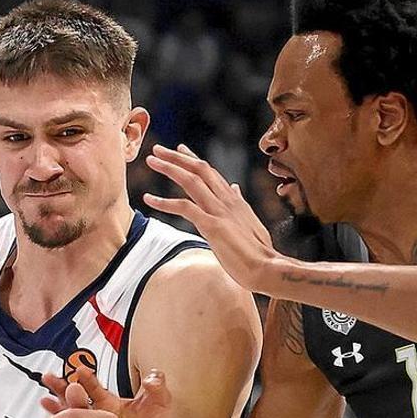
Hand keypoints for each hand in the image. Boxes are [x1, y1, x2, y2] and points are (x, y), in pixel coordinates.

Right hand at [36, 367, 171, 417]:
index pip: (94, 386)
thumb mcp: (160, 403)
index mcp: (110, 401)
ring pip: (69, 414)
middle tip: (49, 377)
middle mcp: (97, 413)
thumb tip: (152, 376)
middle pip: (74, 398)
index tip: (80, 370)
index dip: (86, 378)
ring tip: (45, 400)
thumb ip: (156, 386)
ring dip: (57, 407)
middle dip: (61, 387)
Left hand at [143, 144, 276, 292]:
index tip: (180, 149)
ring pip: (191, 180)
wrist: (268, 269)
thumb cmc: (260, 253)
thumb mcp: (251, 223)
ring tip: (150, 161)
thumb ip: (241, 204)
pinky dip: (164, 202)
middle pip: (199, 169)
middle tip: (157, 149)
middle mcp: (227, 200)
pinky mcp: (212, 226)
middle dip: (177, 156)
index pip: (211, 173)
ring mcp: (220, 211)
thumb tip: (235, 188)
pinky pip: (184, 207)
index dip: (194, 160)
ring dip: (169, 168)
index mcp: (235, 200)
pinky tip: (148, 199)